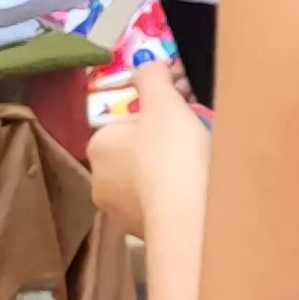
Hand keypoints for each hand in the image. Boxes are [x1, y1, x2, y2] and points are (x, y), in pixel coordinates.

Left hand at [84, 61, 209, 238]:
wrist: (189, 215)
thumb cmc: (173, 153)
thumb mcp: (165, 103)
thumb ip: (153, 77)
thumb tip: (148, 64)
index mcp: (99, 144)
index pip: (125, 124)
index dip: (155, 118)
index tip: (182, 117)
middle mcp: (99, 180)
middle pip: (135, 154)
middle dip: (159, 147)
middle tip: (194, 142)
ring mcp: (118, 211)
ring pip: (145, 184)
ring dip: (166, 176)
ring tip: (199, 172)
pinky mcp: (139, 234)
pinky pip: (158, 209)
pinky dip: (174, 201)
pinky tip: (196, 198)